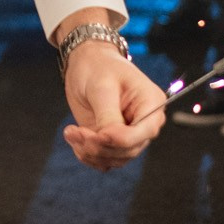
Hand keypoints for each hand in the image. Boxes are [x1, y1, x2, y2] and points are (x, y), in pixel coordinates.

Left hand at [57, 31, 166, 170]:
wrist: (86, 63)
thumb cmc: (99, 67)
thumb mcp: (102, 87)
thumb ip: (108, 115)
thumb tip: (109, 139)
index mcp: (152, 104)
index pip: (144, 132)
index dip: (119, 139)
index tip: (96, 134)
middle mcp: (144, 123)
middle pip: (128, 150)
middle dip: (99, 146)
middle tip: (75, 132)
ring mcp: (129, 134)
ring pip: (115, 159)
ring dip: (90, 152)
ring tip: (71, 132)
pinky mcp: (112, 141)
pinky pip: (104, 160)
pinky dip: (87, 155)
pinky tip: (75, 138)